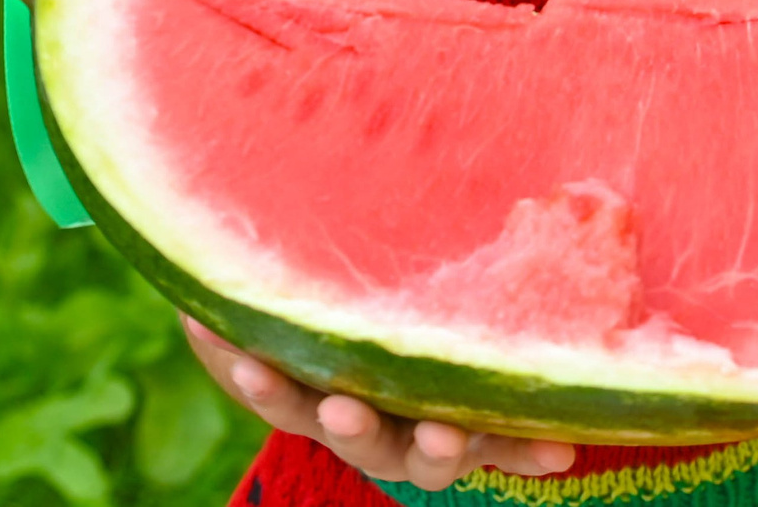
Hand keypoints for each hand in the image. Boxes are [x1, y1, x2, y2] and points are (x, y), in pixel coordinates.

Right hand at [183, 315, 577, 487]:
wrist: (430, 359)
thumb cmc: (355, 319)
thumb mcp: (315, 308)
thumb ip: (267, 307)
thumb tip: (196, 301)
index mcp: (320, 396)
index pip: (277, 393)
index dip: (255, 381)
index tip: (244, 360)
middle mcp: (374, 429)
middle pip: (352, 436)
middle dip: (348, 424)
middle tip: (343, 410)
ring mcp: (430, 439)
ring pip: (426, 456)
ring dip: (436, 446)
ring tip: (445, 431)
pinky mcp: (488, 438)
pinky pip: (508, 448)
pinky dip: (529, 449)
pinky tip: (561, 448)